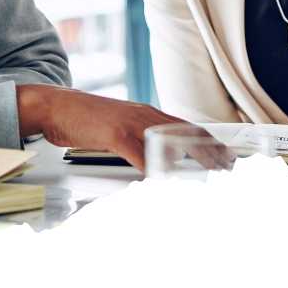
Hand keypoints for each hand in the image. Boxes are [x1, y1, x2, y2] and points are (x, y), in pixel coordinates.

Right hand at [16, 84, 233, 171]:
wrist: (58, 106)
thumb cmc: (87, 120)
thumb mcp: (121, 126)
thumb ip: (141, 140)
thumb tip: (159, 160)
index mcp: (149, 114)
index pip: (190, 128)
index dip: (212, 144)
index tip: (228, 159)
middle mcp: (146, 115)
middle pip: (189, 134)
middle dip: (213, 154)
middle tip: (230, 171)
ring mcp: (132, 123)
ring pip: (172, 143)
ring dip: (194, 161)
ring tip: (211, 177)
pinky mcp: (116, 134)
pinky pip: (142, 156)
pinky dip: (157, 170)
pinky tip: (166, 181)